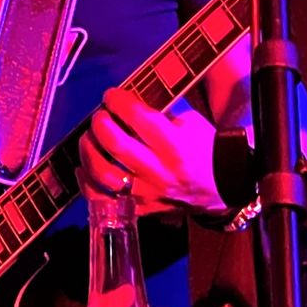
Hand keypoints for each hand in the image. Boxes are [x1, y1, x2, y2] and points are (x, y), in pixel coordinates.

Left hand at [80, 88, 226, 214]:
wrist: (222, 190)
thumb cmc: (204, 149)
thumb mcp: (191, 122)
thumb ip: (160, 110)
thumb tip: (126, 99)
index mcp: (177, 146)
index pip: (139, 118)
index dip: (118, 102)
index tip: (110, 95)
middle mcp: (161, 172)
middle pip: (116, 145)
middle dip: (100, 124)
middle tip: (99, 116)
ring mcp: (148, 195)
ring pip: (104, 175)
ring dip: (89, 152)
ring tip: (89, 139)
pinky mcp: (140, 211)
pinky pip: (104, 201)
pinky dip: (87, 184)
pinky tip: (84, 169)